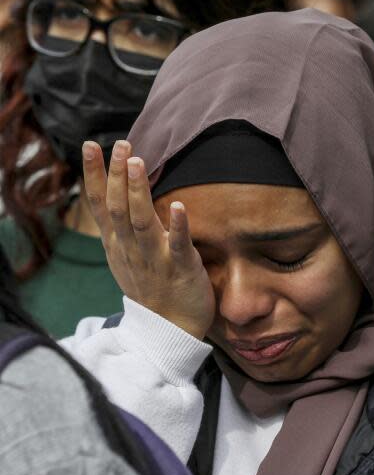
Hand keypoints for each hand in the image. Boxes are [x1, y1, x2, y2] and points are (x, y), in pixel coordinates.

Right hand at [82, 140, 214, 339]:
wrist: (170, 330)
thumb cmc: (152, 287)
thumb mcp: (126, 256)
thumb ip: (121, 227)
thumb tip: (115, 194)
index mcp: (117, 244)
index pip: (100, 205)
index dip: (94, 175)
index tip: (91, 146)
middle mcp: (131, 249)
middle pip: (118, 208)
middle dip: (116, 175)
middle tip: (120, 145)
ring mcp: (154, 259)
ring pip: (142, 222)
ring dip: (138, 192)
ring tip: (137, 163)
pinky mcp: (181, 268)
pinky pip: (178, 245)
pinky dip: (178, 226)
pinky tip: (179, 206)